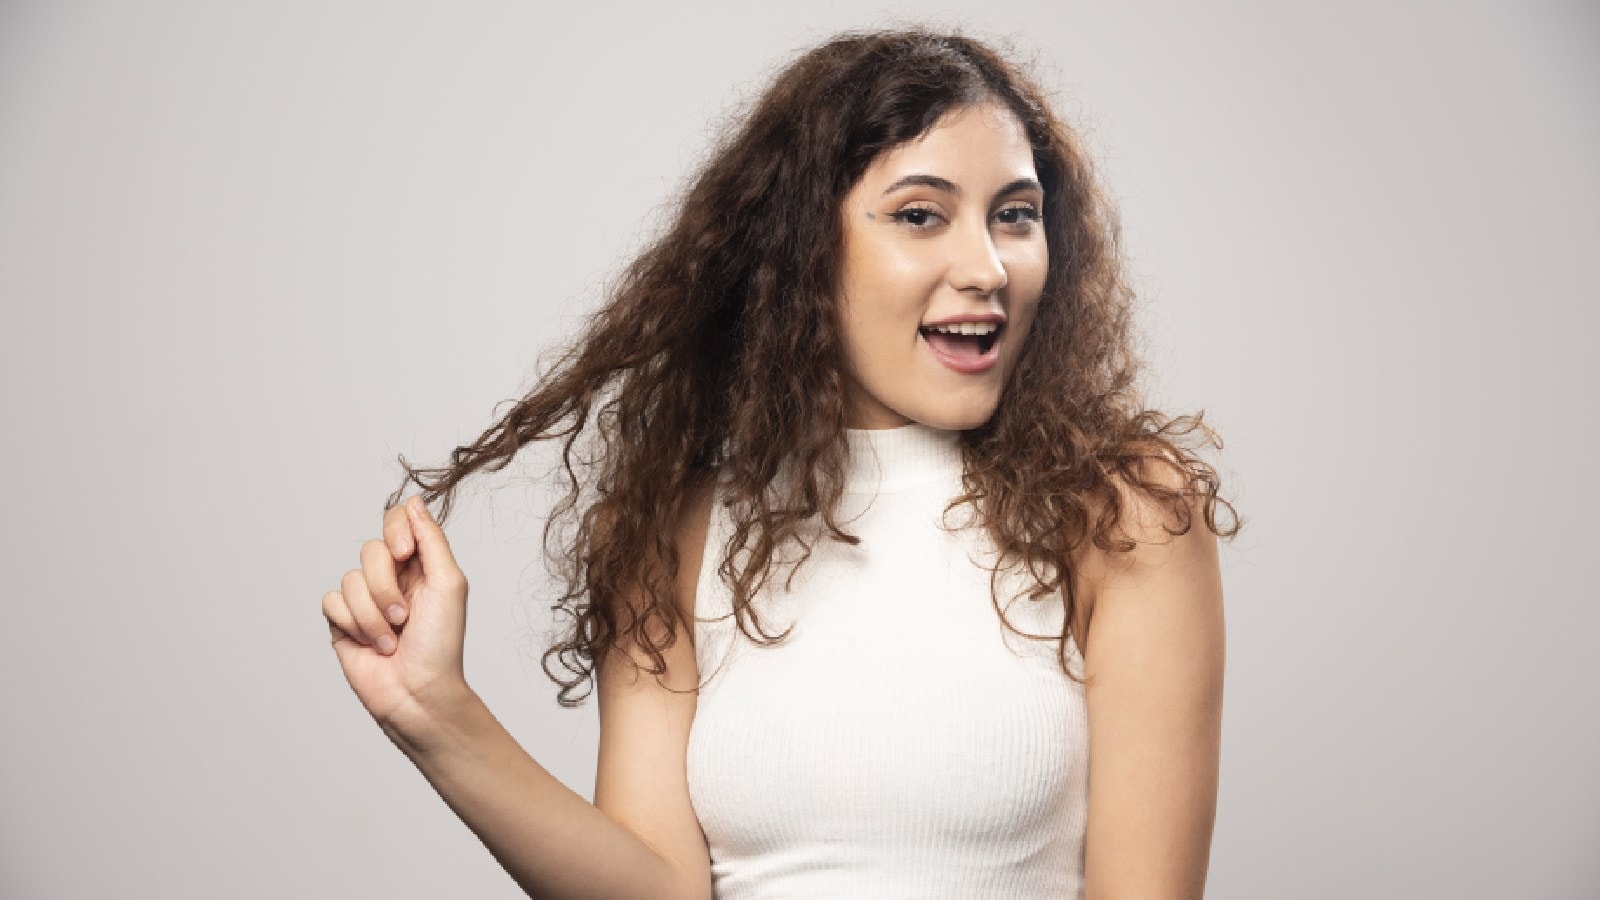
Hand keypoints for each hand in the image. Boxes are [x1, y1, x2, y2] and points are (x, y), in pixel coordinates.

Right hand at [323, 496, 470, 733]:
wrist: (417, 691)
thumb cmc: (441, 643)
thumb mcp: (449, 582)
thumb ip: (431, 539)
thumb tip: (414, 501)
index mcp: (420, 565)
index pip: (397, 522)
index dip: (395, 531)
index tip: (405, 554)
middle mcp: (391, 578)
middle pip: (370, 549)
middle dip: (386, 586)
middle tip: (404, 616)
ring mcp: (364, 600)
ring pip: (350, 578)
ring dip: (373, 614)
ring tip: (392, 639)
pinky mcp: (342, 622)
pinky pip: (332, 600)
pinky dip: (352, 623)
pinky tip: (370, 644)